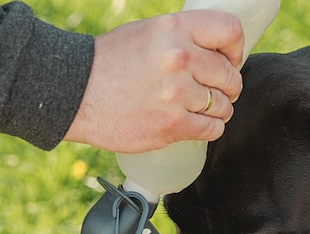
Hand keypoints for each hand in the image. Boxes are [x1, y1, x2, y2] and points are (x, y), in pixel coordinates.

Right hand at [63, 10, 243, 152]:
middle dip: (227, 86)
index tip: (230, 60)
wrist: (73, 93)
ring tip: (199, 108)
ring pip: (224, 106)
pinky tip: (195, 123)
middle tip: (214, 90)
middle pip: (230, 75)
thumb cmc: (110, 62)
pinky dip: (209, 128)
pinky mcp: (172, 124)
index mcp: (174, 28)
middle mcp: (179, 57)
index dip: (236, 50)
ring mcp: (176, 93)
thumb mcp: (148, 33)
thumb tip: (219, 52)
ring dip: (218, 110)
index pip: (230, 32)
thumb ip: (183, 39)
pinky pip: (213, 129)